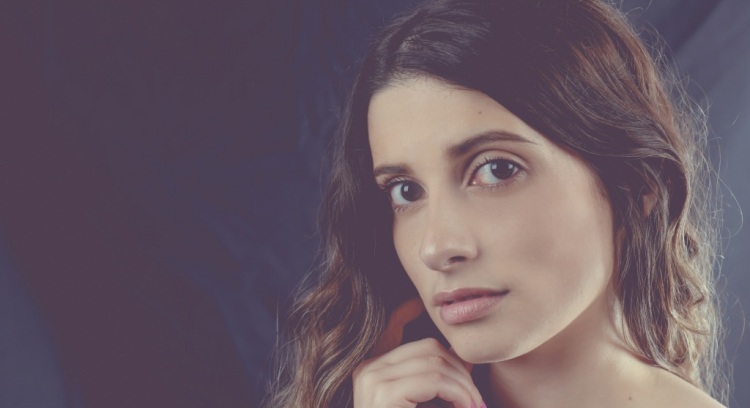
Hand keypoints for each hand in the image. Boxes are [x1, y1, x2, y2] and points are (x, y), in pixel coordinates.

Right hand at [352, 299, 481, 407]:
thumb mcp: (422, 401)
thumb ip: (435, 379)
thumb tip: (459, 355)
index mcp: (371, 369)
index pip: (393, 326)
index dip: (410, 311)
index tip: (423, 304)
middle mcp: (367, 369)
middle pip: (427, 347)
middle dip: (459, 368)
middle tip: (476, 397)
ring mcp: (373, 379)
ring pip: (435, 362)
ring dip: (463, 386)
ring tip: (474, 405)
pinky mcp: (385, 393)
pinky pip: (434, 380)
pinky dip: (458, 393)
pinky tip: (465, 407)